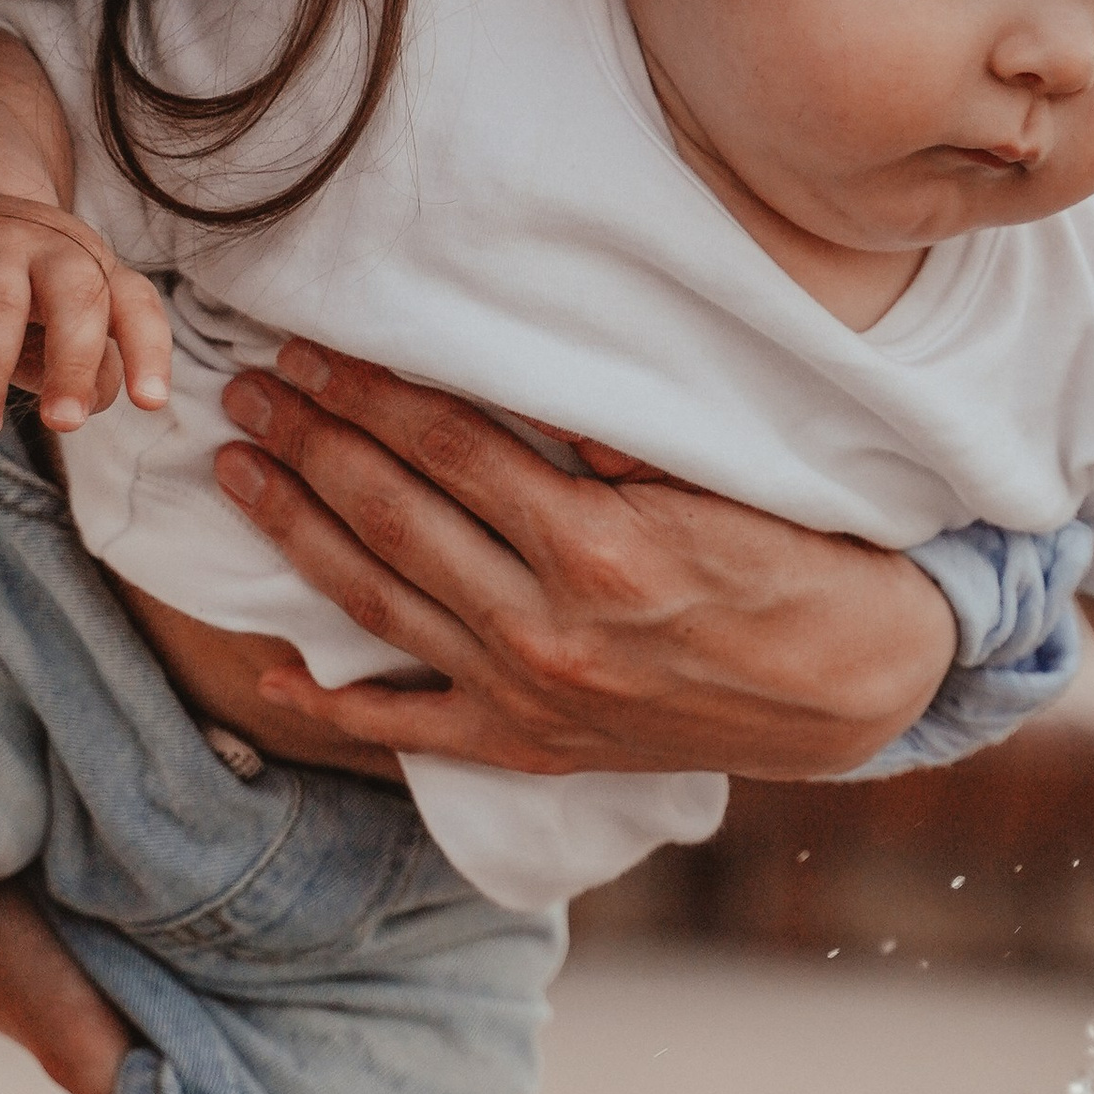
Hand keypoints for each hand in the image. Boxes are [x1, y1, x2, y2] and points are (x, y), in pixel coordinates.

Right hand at [0, 196, 170, 440]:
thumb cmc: (17, 288)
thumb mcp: (59, 325)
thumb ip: (84, 368)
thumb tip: (88, 402)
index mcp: (93, 266)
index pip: (135, 304)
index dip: (148, 351)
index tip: (150, 403)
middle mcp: (50, 245)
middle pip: (76, 294)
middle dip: (72, 361)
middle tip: (63, 424)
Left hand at [211, 341, 958, 780]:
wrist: (854, 692)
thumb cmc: (800, 566)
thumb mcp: (722, 485)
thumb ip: (612, 441)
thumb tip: (514, 383)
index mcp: (595, 550)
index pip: (447, 450)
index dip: (368, 393)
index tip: (309, 349)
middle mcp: (545, 629)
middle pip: (393, 516)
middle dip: (310, 443)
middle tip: (247, 390)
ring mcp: (528, 695)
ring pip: (380, 604)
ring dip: (296, 532)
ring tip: (239, 471)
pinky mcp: (530, 744)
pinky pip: (412, 727)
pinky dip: (337, 703)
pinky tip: (272, 672)